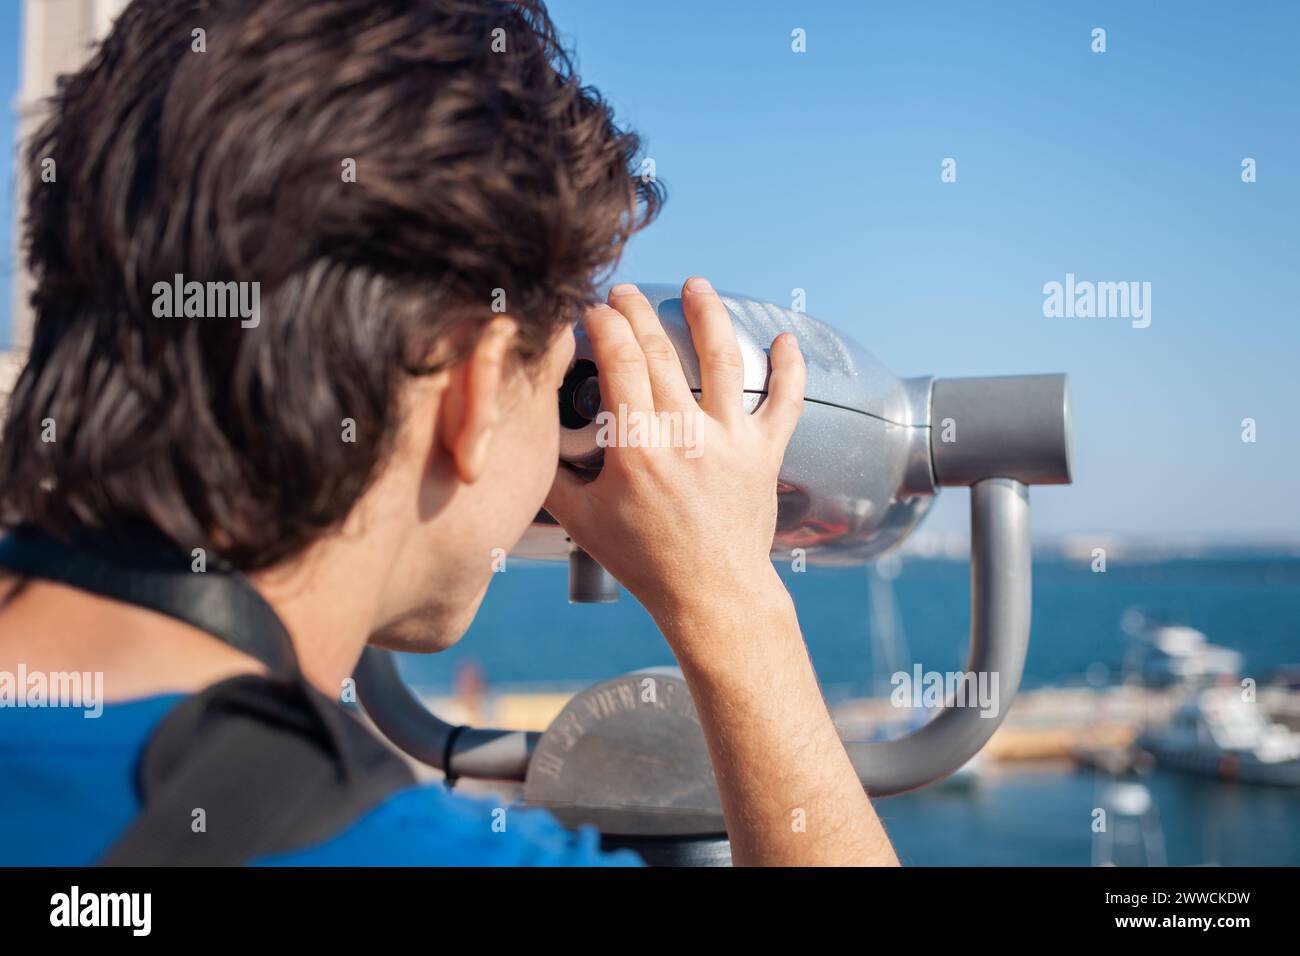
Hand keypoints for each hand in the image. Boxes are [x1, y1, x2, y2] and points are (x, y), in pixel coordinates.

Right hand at [544, 277, 805, 640]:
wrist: (712, 596)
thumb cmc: (645, 562)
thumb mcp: (583, 521)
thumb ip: (553, 474)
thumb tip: (532, 436)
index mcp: (638, 447)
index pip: (618, 361)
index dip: (603, 325)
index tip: (592, 310)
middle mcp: (686, 434)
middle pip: (660, 351)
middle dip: (637, 311)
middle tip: (624, 292)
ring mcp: (730, 440)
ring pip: (724, 360)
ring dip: (708, 315)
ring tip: (696, 286)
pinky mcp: (764, 453)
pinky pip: (784, 403)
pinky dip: (790, 369)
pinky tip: (786, 339)